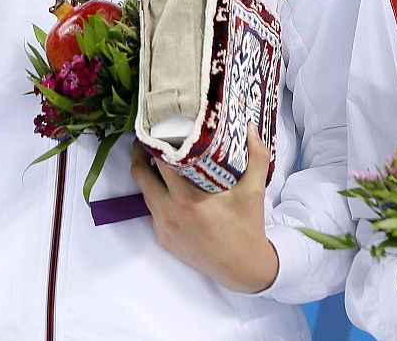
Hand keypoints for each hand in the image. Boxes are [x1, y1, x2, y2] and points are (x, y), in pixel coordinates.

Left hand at [130, 127, 278, 293]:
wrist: (243, 269)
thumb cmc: (247, 228)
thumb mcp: (254, 190)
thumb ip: (256, 156)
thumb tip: (252, 128)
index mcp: (187, 199)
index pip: (160, 162)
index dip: (156, 142)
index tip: (159, 127)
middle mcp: (169, 213)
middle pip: (140, 174)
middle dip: (142, 153)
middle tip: (151, 139)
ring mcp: (164, 227)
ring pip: (144, 192)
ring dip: (148, 175)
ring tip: (159, 160)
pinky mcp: (163, 239)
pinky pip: (152, 210)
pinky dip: (156, 196)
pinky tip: (169, 188)